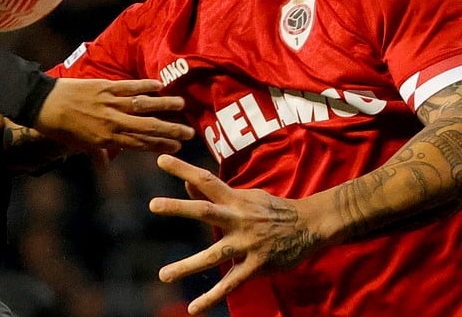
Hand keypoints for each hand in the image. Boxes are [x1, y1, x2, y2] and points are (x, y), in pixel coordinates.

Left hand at [34, 78, 191, 152]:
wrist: (42, 104)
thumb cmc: (59, 127)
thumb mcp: (78, 145)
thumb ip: (97, 154)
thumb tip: (106, 169)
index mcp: (106, 139)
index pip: (139, 144)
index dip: (160, 145)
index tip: (177, 146)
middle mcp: (111, 122)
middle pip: (147, 127)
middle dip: (170, 130)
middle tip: (189, 132)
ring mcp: (109, 103)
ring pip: (142, 105)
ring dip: (163, 105)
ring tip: (181, 105)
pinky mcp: (104, 86)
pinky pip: (129, 86)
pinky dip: (145, 86)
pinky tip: (158, 86)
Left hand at [149, 154, 321, 314]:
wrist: (309, 225)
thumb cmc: (271, 209)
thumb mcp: (245, 196)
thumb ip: (215, 194)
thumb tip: (187, 185)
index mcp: (235, 200)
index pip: (206, 180)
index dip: (184, 169)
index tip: (161, 159)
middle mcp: (238, 219)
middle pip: (205, 211)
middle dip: (178, 208)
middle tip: (152, 204)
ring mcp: (247, 244)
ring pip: (214, 255)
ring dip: (187, 266)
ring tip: (163, 275)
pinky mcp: (255, 266)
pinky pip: (231, 284)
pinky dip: (212, 297)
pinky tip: (194, 308)